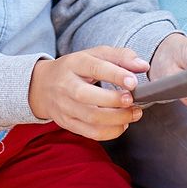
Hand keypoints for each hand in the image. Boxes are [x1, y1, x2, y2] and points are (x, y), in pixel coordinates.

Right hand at [28, 46, 148, 140]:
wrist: (43, 85)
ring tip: (134, 113)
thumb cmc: (76, 68)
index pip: (94, 68)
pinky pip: (91, 133)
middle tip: (133, 100)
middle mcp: (66, 85)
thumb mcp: (95, 54)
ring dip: (117, 118)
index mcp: (74, 63)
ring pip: (91, 118)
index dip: (115, 75)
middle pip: (88, 96)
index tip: (133, 82)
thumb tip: (143, 66)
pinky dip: (111, 132)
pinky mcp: (67, 123)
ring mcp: (64, 106)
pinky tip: (122, 123)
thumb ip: (121, 56)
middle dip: (114, 101)